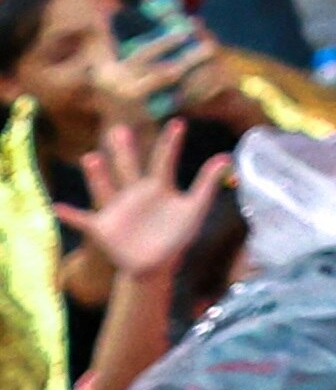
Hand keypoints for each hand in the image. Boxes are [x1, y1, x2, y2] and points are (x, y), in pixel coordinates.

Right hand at [56, 120, 227, 286]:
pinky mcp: (102, 227)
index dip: (172, 144)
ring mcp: (117, 209)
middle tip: (119, 129)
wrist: (156, 265)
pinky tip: (56, 207)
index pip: (165, 161)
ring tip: (92, 157)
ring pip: (106, 188)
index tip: (179, 123)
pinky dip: (71, 214)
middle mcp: (135, 193)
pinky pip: (83, 220)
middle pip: (129, 167)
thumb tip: (226, 156)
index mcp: (159, 187)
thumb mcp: (195, 208)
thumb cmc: (176, 235)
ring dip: (98, 176)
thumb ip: (207, 184)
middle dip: (124, 150)